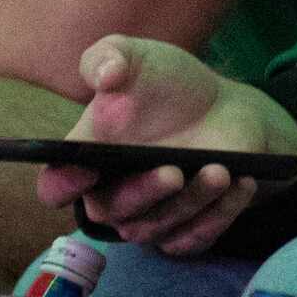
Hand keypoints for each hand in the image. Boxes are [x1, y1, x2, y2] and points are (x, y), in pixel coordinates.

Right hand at [36, 36, 296, 256]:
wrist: (222, 106)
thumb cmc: (168, 85)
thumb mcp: (138, 57)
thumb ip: (110, 57)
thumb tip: (106, 75)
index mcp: (87, 159)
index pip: (56, 186)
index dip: (62, 185)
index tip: (82, 170)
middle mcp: (112, 194)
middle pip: (108, 213)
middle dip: (142, 193)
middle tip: (173, 171)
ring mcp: (149, 215)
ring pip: (155, 228)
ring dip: (189, 202)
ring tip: (219, 171)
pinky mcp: (185, 228)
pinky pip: (193, 239)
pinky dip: (218, 215)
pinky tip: (240, 184)